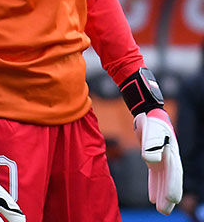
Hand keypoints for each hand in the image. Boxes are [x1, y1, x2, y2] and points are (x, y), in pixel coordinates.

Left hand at [120, 68, 182, 214]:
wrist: (148, 113)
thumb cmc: (151, 122)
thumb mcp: (151, 132)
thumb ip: (152, 146)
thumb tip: (152, 163)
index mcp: (172, 153)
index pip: (174, 173)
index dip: (172, 187)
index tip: (171, 199)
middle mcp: (169, 158)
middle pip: (170, 180)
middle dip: (168, 196)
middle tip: (165, 211)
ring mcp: (163, 159)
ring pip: (163, 180)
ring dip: (161, 194)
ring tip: (160, 209)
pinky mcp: (154, 158)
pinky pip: (154, 176)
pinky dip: (153, 186)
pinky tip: (152, 198)